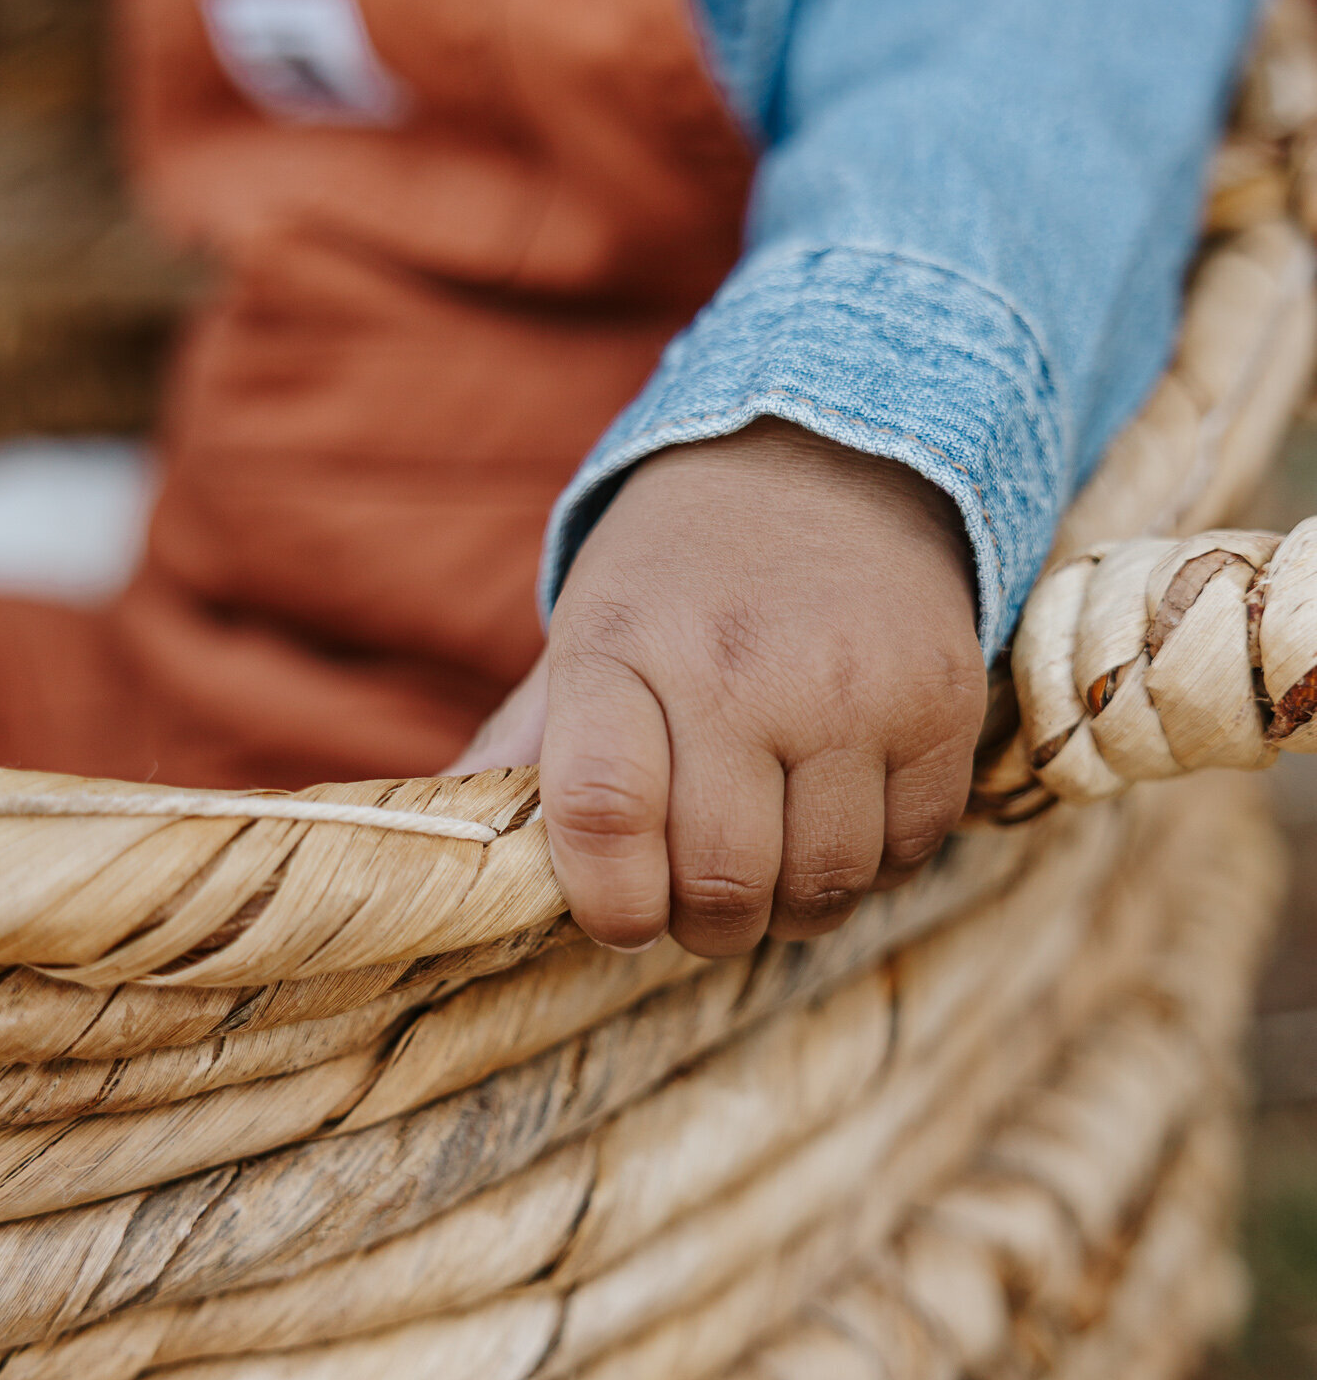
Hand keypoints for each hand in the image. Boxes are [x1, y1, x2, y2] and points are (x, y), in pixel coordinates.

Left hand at [452, 421, 985, 955]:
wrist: (831, 454)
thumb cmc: (684, 573)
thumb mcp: (588, 628)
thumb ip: (524, 740)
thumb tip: (436, 839)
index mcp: (622, 647)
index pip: (602, 813)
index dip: (610, 904)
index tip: (621, 918)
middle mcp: (740, 668)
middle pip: (721, 879)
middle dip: (704, 925)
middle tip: (699, 902)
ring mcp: (853, 687)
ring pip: (824, 885)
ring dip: (792, 908)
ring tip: (772, 864)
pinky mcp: (942, 702)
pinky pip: (913, 849)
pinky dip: (874, 864)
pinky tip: (841, 816)